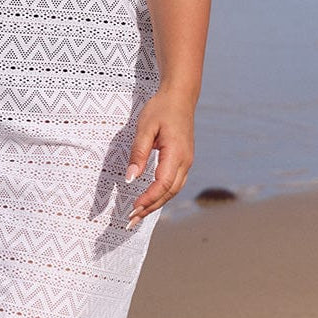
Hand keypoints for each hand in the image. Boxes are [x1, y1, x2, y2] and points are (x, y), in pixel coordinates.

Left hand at [124, 89, 194, 226]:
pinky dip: (162, 194)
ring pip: (173, 190)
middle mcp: (185, 161)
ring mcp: (187, 161)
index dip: (148, 199)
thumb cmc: (160, 109)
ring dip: (157, 203)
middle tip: (131, 220)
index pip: (162, 184)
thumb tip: (130, 178)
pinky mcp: (184, 160)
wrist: (180, 97)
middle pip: (169, 192)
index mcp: (176, 153)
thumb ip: (138, 153)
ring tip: (139, 214)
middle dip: (151, 207)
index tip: (132, 208)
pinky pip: (174, 183)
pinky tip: (151, 199)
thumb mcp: (145, 128)